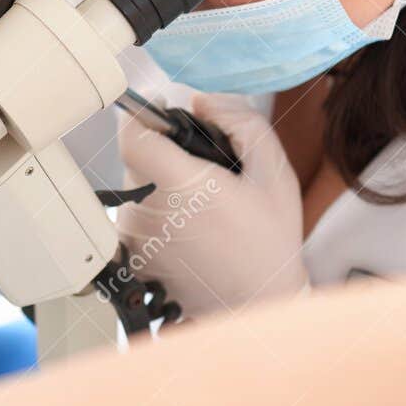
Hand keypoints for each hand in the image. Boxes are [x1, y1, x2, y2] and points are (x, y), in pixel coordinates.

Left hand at [116, 93, 306, 319]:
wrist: (257, 305)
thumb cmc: (268, 243)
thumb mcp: (273, 172)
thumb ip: (240, 123)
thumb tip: (201, 101)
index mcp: (182, 186)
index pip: (131, 135)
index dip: (143, 117)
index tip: (162, 117)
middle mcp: (150, 212)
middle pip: (135, 158)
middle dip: (163, 153)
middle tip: (201, 170)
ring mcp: (137, 239)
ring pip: (135, 186)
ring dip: (159, 185)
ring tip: (200, 206)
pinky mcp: (132, 257)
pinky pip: (135, 216)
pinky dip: (155, 214)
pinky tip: (188, 230)